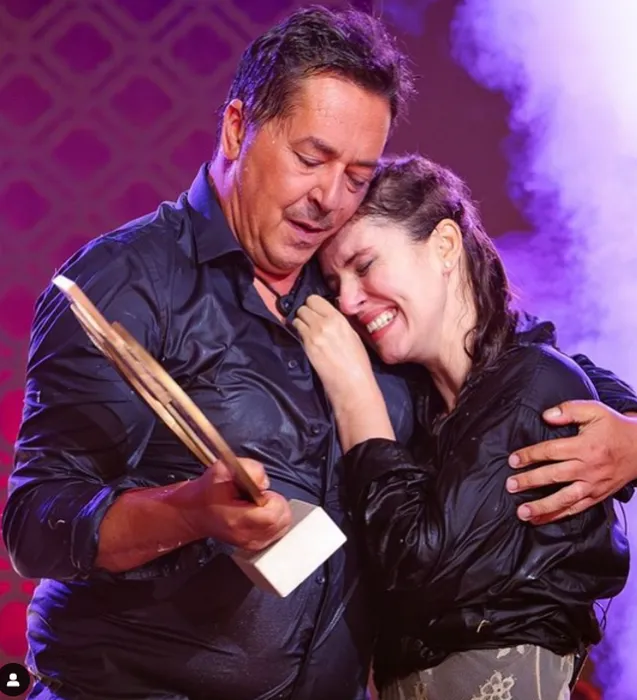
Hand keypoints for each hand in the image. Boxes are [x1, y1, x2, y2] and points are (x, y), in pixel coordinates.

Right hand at [182, 457, 291, 550]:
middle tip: (260, 497)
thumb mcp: (223, 469)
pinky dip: (275, 521)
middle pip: (282, 522)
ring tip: (259, 505)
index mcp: (237, 520)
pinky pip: (278, 533)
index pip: (273, 516)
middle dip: (277, 504)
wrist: (195, 512)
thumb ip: (249, 469)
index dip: (273, 500)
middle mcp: (246, 537)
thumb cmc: (209, 491)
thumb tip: (264, 483)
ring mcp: (251, 544)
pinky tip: (261, 514)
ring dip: (277, 513)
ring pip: (282, 528)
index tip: (261, 492)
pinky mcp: (255, 546)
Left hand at [293, 294, 375, 403]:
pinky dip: (299, 332)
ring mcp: (314, 334)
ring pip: (298, 317)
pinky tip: (306, 339)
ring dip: (300, 322)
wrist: (352, 383)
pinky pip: (297, 330)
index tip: (315, 312)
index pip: (315, 299)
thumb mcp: (352, 336)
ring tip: (307, 331)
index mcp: (338, 318)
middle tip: (310, 322)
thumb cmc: (358, 363)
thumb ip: (338, 323)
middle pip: (304, 306)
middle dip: (305, 313)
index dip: (313, 305)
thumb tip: (326, 317)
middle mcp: (324, 323)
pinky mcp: (307, 345)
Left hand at [506, 400, 636, 523]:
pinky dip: (558, 515)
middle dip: (530, 482)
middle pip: (554, 476)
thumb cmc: (615, 427)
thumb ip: (569, 410)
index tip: (513, 460)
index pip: (551, 451)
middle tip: (510, 485)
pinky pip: (576, 509)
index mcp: (585, 446)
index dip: (530, 455)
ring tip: (522, 512)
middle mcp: (588, 468)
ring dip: (542, 507)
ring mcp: (593, 485)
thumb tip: (546, 416)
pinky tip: (541, 519)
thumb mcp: (595, 411)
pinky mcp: (597, 496)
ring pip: (565, 499)